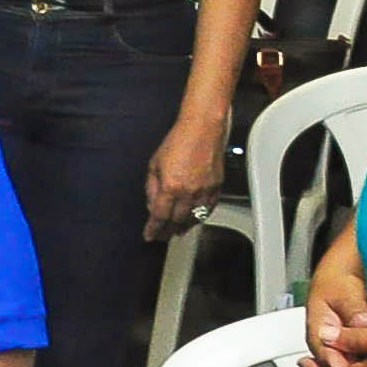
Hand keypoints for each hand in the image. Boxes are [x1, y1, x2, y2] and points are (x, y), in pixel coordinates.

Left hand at [143, 112, 227, 238]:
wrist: (202, 129)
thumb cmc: (177, 141)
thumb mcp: (154, 164)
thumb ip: (152, 188)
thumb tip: (152, 205)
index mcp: (171, 186)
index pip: (160, 216)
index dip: (154, 229)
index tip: (149, 236)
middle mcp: (189, 191)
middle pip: (177, 220)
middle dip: (168, 231)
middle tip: (162, 236)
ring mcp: (205, 191)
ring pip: (194, 217)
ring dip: (184, 227)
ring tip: (177, 232)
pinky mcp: (217, 187)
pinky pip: (209, 209)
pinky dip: (200, 217)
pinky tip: (194, 219)